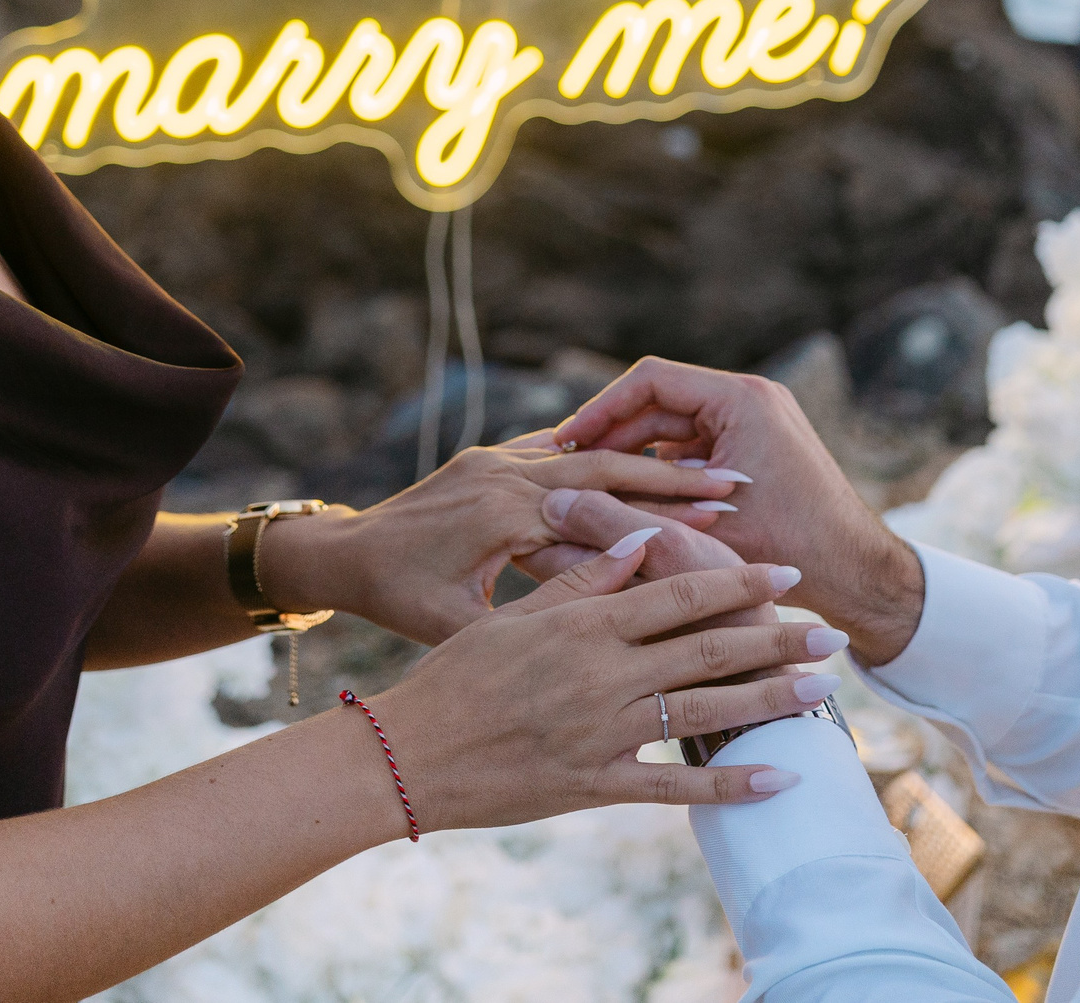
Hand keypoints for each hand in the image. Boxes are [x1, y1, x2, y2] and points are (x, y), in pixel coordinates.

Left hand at [255, 431, 748, 645]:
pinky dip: (603, 454)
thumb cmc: (393, 596)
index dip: (666, 518)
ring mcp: (498, 456)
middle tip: (738, 483)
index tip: (725, 523)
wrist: (341, 551)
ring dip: (646, 461)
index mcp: (502, 510)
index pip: (603, 509)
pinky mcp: (490, 455)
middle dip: (675, 476)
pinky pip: (558, 447)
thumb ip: (531, 618)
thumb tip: (607, 633)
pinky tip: (648, 458)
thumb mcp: (456, 623)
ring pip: (590, 451)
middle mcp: (505, 472)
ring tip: (708, 468)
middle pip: (610, 467)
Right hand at [364, 537, 841, 830]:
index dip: (738, 579)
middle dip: (776, 637)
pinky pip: (675, 788)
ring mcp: (603, 733)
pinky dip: (729, 785)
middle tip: (831, 633)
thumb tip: (642, 540)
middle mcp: (603, 675)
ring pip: (704, 711)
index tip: (785, 571)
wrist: (410, 753)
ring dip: (769, 700)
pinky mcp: (595, 785)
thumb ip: (583, 580)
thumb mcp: (515, 617)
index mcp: (586, 625)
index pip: (678, 592)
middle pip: (708, 648)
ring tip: (822, 692)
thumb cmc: (455, 677)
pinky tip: (777, 779)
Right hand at [550, 358, 925, 664]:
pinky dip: (662, 469)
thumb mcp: (697, 533)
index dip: (598, 411)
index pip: (649, 381)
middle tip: (566, 469)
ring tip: (588, 488)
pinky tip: (630, 501)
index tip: (563, 445)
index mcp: (742, 399)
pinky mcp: (756, 447)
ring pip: (673, 426)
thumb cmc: (789, 553)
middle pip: (658, 401)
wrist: (859, 576)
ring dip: (633, 454)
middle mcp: (752, 397)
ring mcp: (756, 421)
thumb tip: (551, 505)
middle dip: (610, 435)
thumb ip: (626, 513)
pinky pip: (695, 445)